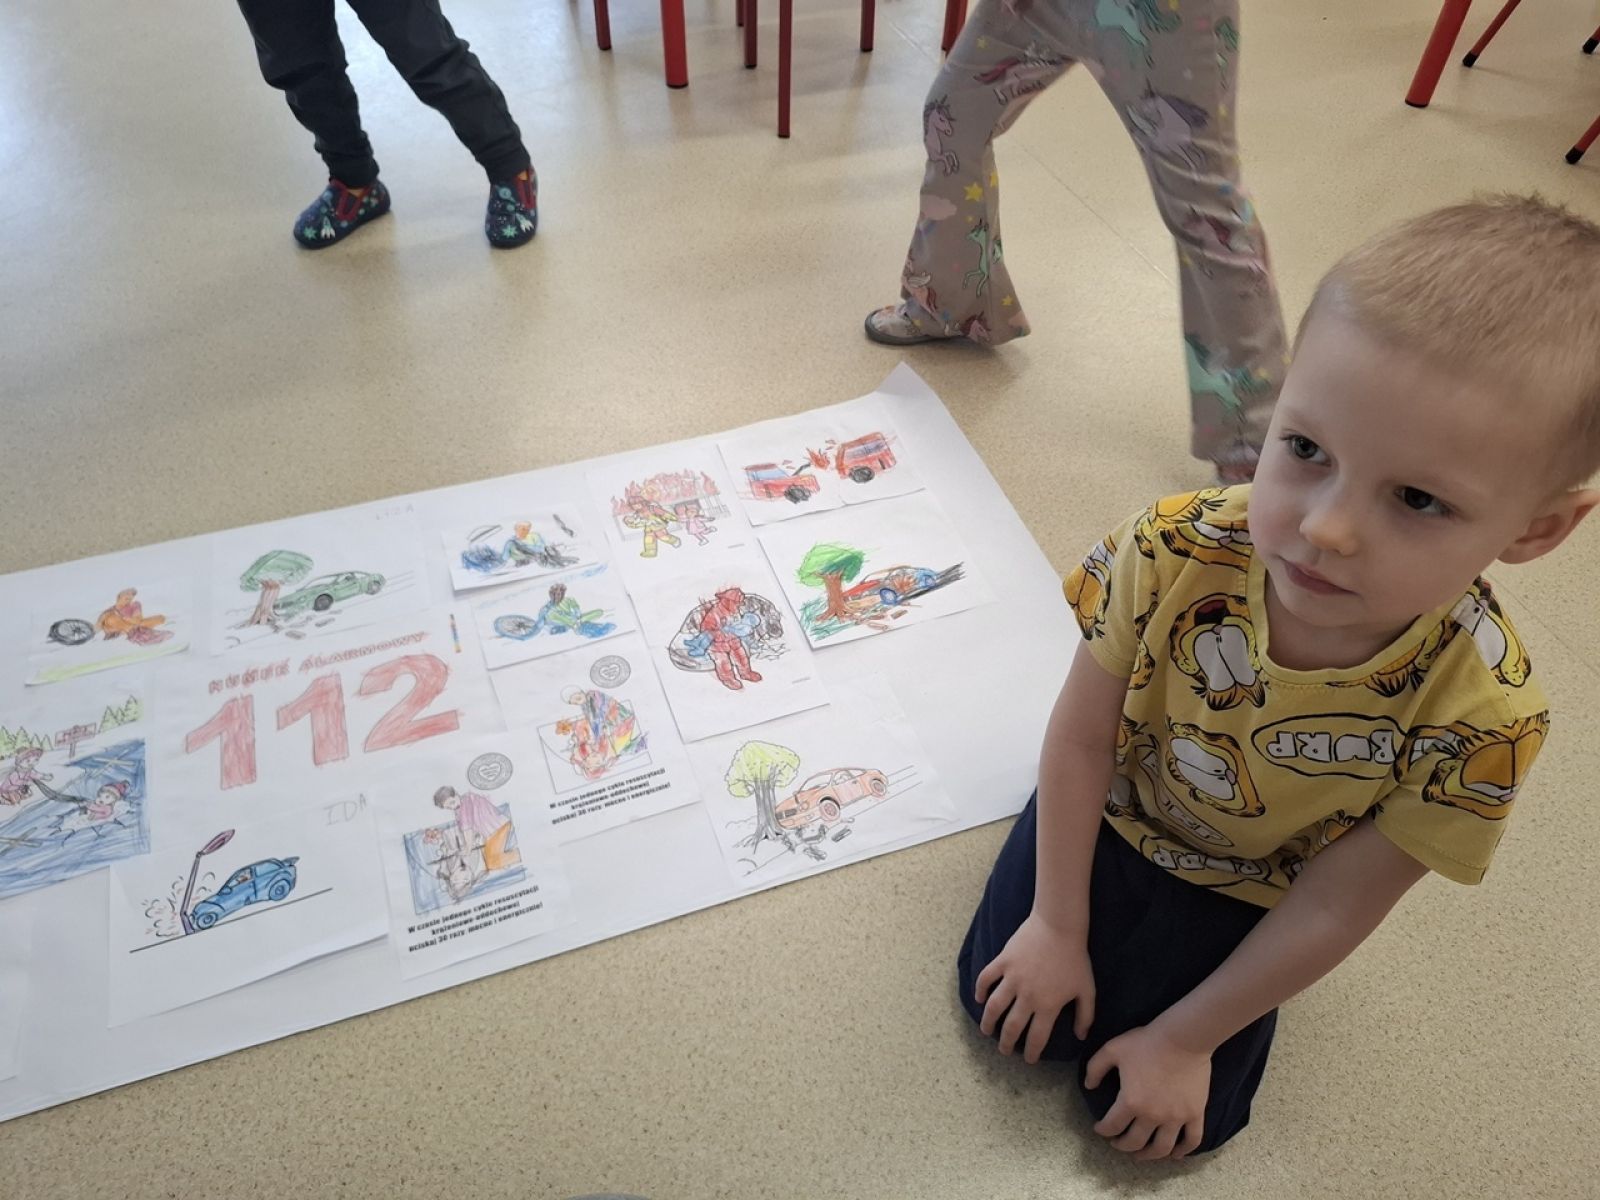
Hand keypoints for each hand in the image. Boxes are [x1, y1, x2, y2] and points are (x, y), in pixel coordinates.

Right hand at [973, 912, 1093, 1063]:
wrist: (1059, 926)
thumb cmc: (1075, 958)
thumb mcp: (1087, 989)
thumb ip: (1085, 1015)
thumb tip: (1080, 1036)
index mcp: (1048, 1006)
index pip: (1037, 1037)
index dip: (1032, 1052)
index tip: (1029, 1059)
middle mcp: (1027, 996)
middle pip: (1012, 1027)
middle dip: (1007, 1043)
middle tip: (1005, 1050)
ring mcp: (1013, 978)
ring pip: (994, 1007)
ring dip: (988, 1022)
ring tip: (986, 1031)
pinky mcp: (1003, 961)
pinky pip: (986, 978)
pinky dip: (980, 989)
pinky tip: (979, 998)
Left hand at [1084, 1025, 1210, 1159]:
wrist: (1183, 1038)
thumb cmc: (1146, 1043)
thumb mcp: (1112, 1049)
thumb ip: (1095, 1068)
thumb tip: (1089, 1087)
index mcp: (1131, 1102)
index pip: (1112, 1126)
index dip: (1102, 1130)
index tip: (1099, 1129)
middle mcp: (1153, 1116)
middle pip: (1135, 1142)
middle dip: (1122, 1145)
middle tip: (1118, 1143)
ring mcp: (1176, 1118)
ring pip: (1162, 1148)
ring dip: (1149, 1156)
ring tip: (1142, 1154)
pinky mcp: (1195, 1114)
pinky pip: (1192, 1140)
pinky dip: (1184, 1151)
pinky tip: (1176, 1154)